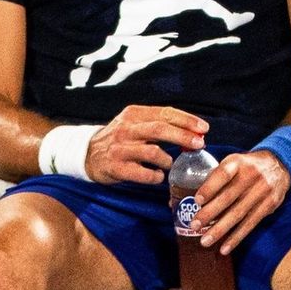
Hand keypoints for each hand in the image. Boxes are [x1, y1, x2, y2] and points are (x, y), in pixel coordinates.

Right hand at [84, 106, 206, 183]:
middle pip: (160, 129)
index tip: (204, 128)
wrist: (87, 154)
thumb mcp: (134, 123)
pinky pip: (142, 173)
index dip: (186, 120)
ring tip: (170, 165)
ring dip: (167, 160)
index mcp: (133, 114)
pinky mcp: (115, 167)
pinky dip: (155, 176)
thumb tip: (194, 132)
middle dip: (183, 136)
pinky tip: (157, 176)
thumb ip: (159, 124)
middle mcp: (126, 129)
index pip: (164, 113)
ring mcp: (120, 149)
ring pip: (152, 152)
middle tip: (200, 144)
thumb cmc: (120, 139)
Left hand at [185, 150, 290, 253]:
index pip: (223, 174)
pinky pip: (250, 224)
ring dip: (220, 230)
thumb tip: (183, 198)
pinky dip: (236, 237)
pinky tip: (225, 248)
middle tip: (194, 226)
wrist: (280, 165)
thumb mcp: (232, 162)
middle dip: (210, 213)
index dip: (210, 187)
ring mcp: (262, 191)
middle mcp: (251, 176)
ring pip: (238, 214)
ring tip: (205, 241)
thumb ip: (213, 177)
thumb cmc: (246, 167)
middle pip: (228, 197)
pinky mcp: (269, 205)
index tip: (197, 200)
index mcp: (237, 162)